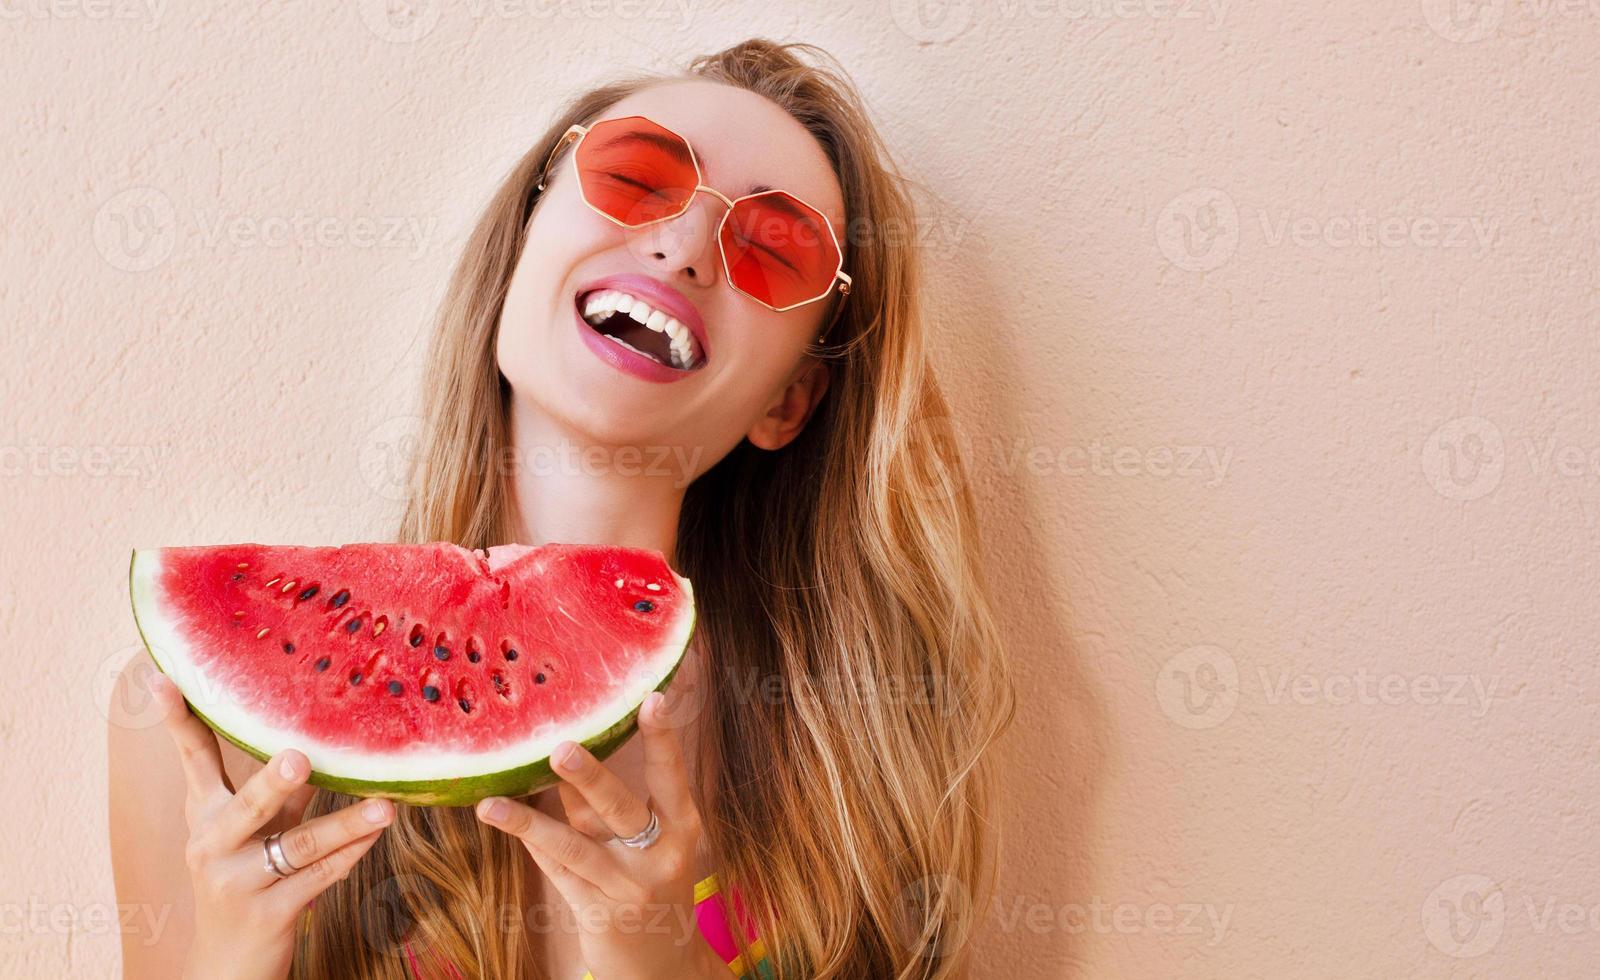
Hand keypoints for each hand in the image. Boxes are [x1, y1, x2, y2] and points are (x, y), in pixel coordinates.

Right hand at [149, 672, 394, 979]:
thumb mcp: (253, 831)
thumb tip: (318, 734)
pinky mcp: (270, 915)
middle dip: (274, 781)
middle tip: (299, 757)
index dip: (179, 720)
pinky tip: (377, 835)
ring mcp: (238, 883)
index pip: (193, 760)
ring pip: (299, 845)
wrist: (228, 965)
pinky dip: (352, 853)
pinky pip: (320, 877)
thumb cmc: (247, 880)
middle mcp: (213, 845)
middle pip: (248, 804)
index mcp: (205, 815)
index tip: (164, 679)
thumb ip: (279, 790)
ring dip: (346, 823)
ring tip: (384, 806)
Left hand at [475, 691, 725, 979]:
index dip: (663, 738)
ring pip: (575, 846)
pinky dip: (533, 844)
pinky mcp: (599, 915)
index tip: (653, 698)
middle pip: (620, 809)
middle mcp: (660, 856)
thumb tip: (573, 748)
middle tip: (561, 749)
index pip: (671, 777)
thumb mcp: (654, 845)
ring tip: (493, 805)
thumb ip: (619, 807)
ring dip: (530, 822)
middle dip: (590, 778)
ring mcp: (628, 888)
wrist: (665, 968)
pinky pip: (558, 873)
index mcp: (683, 829)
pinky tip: (504, 821)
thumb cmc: (654, 886)